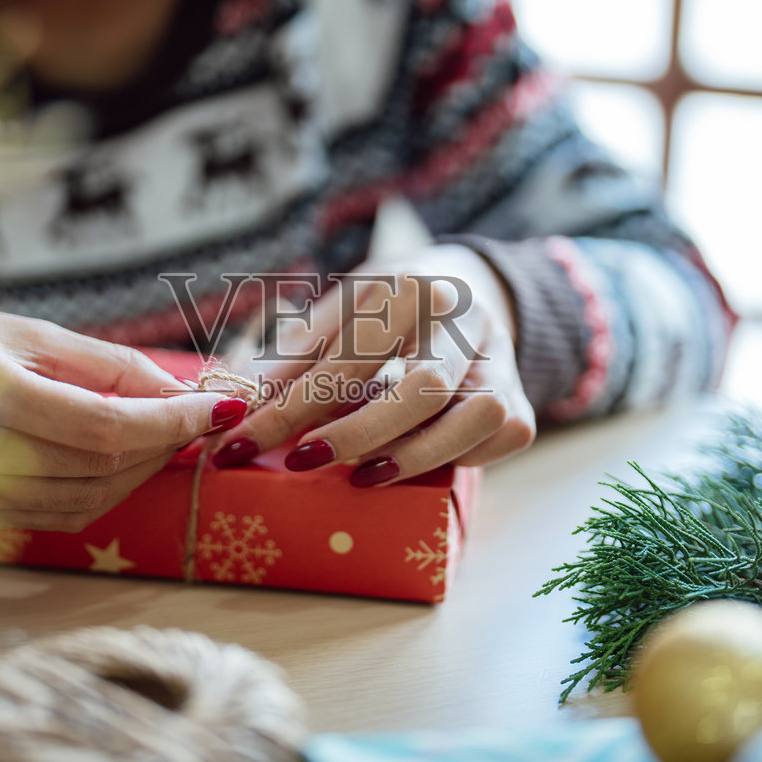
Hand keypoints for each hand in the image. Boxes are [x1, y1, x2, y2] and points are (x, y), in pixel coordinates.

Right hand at [0, 301, 245, 530]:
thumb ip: (104, 366)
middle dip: (163, 446)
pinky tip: (119, 464)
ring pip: (81, 502)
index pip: (102, 425)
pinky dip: (98, 494)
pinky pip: (50, 518)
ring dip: (138, 474)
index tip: (218, 406)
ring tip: (167, 437)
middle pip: (98, 467)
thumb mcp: (20, 331)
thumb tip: (180, 392)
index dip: (169, 421)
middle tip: (200, 418)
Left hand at [211, 245, 534, 484]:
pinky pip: (501, 438)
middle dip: (357, 433)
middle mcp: (467, 321)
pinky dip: (459, 459)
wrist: (472, 287)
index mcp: (412, 289)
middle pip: (423, 387)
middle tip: (302, 462)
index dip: (289, 408)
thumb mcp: (342, 310)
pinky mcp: (523, 400)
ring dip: (416, 455)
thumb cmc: (391, 306)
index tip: (241, 443)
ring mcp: (502, 361)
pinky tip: (415, 462)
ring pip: (477, 416)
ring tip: (363, 475)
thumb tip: (239, 401)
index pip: (348, 358)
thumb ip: (297, 354)